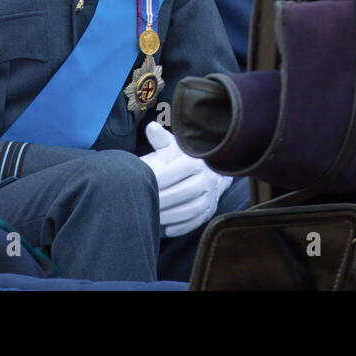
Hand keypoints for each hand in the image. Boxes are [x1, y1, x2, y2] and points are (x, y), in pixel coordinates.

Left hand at [141, 121, 232, 237]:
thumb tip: (151, 127)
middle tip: (145, 203)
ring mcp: (210, 197)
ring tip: (153, 217)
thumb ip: (161, 139)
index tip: (145, 184)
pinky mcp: (210, 211)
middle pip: (185, 193)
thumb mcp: (173, 146)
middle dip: (163, 200)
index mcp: (196, 162)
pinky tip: (165, 228)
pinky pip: (195, 222)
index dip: (161, 179)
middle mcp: (207, 179)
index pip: (178, 171)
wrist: (208, 171)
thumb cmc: (183, 158)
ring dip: (170, 216)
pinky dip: (179, 227)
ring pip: (191, 210)